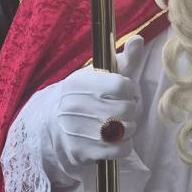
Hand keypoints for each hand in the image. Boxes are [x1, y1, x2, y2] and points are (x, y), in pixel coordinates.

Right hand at [44, 36, 145, 175]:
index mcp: (81, 82)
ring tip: (118, 125)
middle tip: (121, 110)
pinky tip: (115, 140)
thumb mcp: (104, 76)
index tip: (123, 92)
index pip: (122, 86)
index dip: (130, 90)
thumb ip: (125, 59)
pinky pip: (120, 149)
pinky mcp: (80, 152)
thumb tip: (139, 39)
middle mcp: (75, 105)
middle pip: (127, 110)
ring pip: (126, 130)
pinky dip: (124, 146)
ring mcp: (76, 130)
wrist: (53, 126)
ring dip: (129, 129)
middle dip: (130, 110)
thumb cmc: (87, 97)